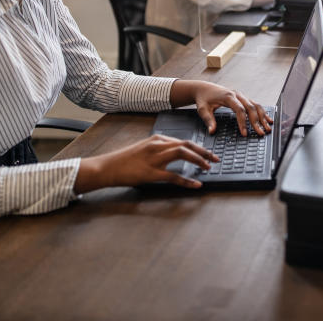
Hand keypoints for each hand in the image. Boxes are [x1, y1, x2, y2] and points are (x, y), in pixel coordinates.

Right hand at [74, 134, 218, 191]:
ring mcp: (154, 159)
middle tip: (215, 159)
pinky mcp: (151, 173)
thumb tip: (176, 152)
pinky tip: (196, 184)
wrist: (107, 167)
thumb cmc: (125, 160)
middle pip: (187, 145)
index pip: (183, 141)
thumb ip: (160, 149)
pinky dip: (187, 180)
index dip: (198, 147)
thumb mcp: (144, 149)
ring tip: (208, 168)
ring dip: (199, 160)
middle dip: (204, 151)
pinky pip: (173, 176)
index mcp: (157, 139)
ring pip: (183, 155)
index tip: (208, 153)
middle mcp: (158, 146)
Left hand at [173, 79, 270, 135]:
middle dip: (257, 122)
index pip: (239, 110)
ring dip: (262, 117)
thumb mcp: (203, 110)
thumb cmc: (203, 99)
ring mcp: (241, 96)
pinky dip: (262, 112)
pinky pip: (255, 104)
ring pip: (256, 105)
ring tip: (267, 127)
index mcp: (228, 97)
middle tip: (260, 133)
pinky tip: (268, 119)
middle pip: (251, 108)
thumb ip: (208, 120)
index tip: (244, 133)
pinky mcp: (243, 98)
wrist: (204, 88)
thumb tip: (212, 131)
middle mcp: (237, 95)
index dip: (243, 122)